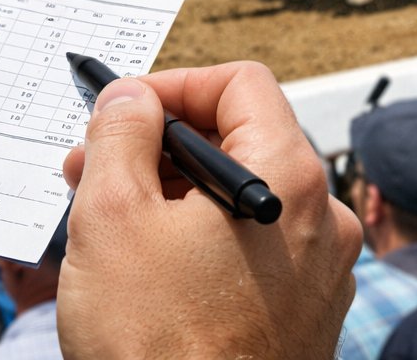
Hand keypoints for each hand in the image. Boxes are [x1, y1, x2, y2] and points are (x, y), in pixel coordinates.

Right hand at [58, 62, 361, 359]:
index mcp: (289, 177)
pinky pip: (254, 251)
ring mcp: (320, 273)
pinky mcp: (305, 317)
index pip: (240, 83)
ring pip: (243, 199)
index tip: (121, 110)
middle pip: (242, 139)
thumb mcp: (113, 216)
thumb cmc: (158, 345)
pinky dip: (203, 241)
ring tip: (111, 224)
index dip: (173, 85)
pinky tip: (150, 270)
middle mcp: (322, 218)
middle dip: (161, 146)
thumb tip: (131, 97)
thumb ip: (121, 135)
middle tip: (95, 167)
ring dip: (176, 196)